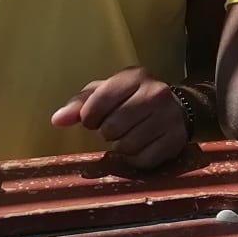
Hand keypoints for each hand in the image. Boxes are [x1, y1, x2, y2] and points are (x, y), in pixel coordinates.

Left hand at [51, 67, 193, 169]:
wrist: (180, 107)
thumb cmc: (133, 99)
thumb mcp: (107, 92)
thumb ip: (80, 104)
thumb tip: (57, 120)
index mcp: (135, 76)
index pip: (97, 103)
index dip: (89, 117)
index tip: (95, 118)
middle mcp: (156, 93)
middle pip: (111, 128)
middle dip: (107, 132)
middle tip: (115, 127)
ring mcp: (170, 117)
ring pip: (127, 146)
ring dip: (121, 146)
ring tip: (129, 135)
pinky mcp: (176, 140)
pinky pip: (143, 160)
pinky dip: (136, 159)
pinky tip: (142, 145)